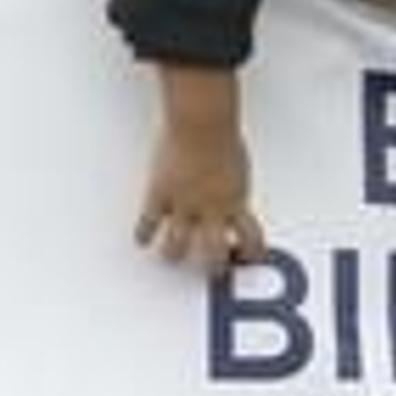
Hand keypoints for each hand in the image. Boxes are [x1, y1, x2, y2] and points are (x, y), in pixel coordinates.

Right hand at [135, 67, 265, 276]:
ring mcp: (184, 205)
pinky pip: (148, 223)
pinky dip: (144, 234)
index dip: (252, 252)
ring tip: (172, 258)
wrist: (202, 124)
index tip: (249, 257)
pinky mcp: (160, 195)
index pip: (251, 238)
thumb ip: (233, 185)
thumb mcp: (237, 166)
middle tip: (212, 272)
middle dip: (213, 268)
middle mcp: (212, 210)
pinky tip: (142, 240)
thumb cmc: (222, 136)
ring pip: (177, 246)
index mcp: (235, 202)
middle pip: (214, 254)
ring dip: (174, 255)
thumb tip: (230, 191)